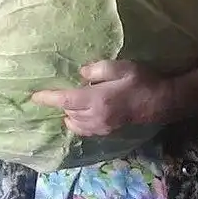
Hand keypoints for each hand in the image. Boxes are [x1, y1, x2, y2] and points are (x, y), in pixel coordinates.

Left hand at [31, 60, 171, 136]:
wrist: (162, 102)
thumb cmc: (142, 81)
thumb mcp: (121, 67)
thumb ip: (98, 69)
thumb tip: (81, 74)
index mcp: (97, 99)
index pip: (65, 100)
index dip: (48, 98)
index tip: (35, 96)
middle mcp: (96, 116)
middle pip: (68, 112)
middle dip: (61, 103)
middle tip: (59, 92)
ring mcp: (102, 127)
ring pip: (75, 124)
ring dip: (69, 114)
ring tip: (71, 102)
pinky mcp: (108, 131)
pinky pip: (85, 130)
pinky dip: (77, 123)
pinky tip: (80, 114)